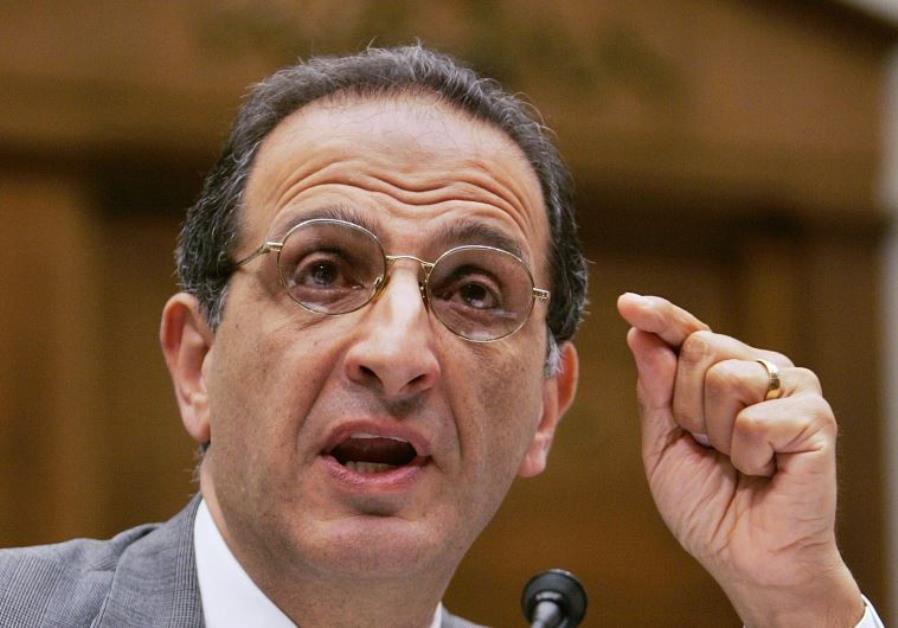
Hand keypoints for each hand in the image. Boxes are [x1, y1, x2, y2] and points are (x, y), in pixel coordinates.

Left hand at [617, 293, 863, 626]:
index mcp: (719, 376)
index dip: (659, 315)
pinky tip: (764, 471)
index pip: (687, 332)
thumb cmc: (709, 506)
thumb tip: (642, 335)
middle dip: (685, 406)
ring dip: (716, 432)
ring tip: (737, 460)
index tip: (627, 303)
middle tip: (708, 447)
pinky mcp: (815, 418)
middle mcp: (758, 372)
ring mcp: (791, 390)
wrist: (747, 559)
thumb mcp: (662, 446)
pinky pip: (755, 416)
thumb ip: (654, 391)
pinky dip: (748, 454)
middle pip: (700, 347)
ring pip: (726, 376)